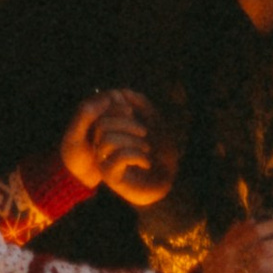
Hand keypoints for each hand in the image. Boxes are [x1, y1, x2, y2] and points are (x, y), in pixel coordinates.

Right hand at [60, 88, 176, 205]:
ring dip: (132, 140)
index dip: (117, 107)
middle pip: (101, 124)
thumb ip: (141, 105)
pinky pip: (117, 157)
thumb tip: (123, 91)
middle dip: (127, 123)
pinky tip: (145, 162)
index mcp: (110, 131)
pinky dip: (136, 155)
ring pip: (107, 139)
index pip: (101, 112)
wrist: (171, 181)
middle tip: (144, 133)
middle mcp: (102, 147)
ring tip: (146, 149)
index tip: (134, 112)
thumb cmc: (162, 152)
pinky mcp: (111, 177)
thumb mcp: (155, 121)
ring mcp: (105, 162)